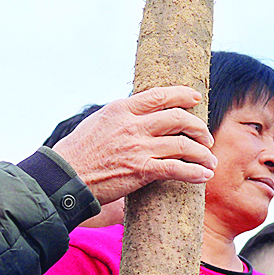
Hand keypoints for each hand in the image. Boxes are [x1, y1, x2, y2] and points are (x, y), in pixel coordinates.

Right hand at [49, 89, 216, 203]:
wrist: (63, 178)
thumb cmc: (76, 154)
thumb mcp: (97, 123)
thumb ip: (120, 117)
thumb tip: (139, 114)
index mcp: (120, 109)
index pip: (160, 95)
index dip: (182, 95)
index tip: (195, 99)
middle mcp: (132, 125)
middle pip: (177, 118)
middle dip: (198, 127)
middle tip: (206, 137)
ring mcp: (137, 147)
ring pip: (183, 144)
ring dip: (202, 153)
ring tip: (210, 160)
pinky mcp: (140, 170)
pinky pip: (176, 168)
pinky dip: (194, 172)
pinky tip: (203, 176)